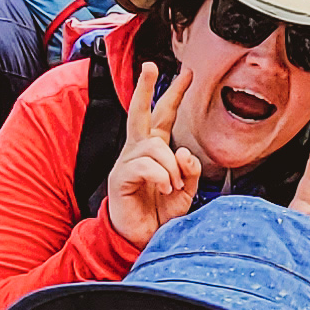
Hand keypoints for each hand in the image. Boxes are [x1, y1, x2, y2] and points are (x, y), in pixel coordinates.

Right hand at [100, 58, 203, 248]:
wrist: (143, 242)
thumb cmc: (160, 216)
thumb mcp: (185, 192)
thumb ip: (189, 170)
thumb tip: (183, 152)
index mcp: (154, 152)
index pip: (163, 117)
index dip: (174, 95)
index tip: (187, 74)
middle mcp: (137, 152)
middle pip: (140, 113)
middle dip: (146, 88)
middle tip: (151, 67)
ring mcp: (126, 164)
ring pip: (153, 146)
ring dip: (170, 167)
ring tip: (172, 187)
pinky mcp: (120, 179)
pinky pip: (145, 165)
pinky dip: (161, 177)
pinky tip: (164, 190)